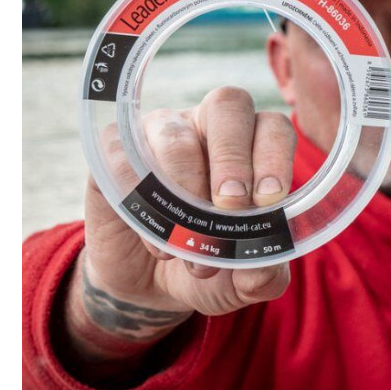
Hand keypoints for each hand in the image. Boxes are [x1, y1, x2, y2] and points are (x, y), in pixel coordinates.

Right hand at [78, 86, 296, 343]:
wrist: (150, 284)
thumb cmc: (210, 266)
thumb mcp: (243, 282)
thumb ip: (263, 275)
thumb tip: (262, 269)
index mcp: (253, 146)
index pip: (273, 126)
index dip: (274, 156)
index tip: (270, 199)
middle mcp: (210, 127)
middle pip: (228, 105)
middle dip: (232, 158)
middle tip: (230, 205)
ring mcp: (162, 131)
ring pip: (175, 137)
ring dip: (183, 193)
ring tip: (184, 248)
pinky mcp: (116, 148)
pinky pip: (123, 153)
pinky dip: (139, 198)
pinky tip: (153, 239)